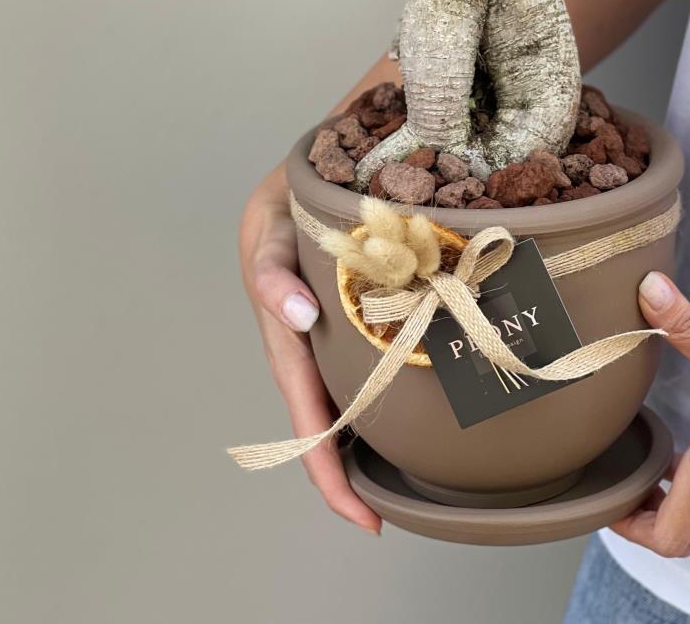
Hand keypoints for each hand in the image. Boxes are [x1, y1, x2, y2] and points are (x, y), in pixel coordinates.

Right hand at [239, 161, 380, 533]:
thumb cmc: (285, 207)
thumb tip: (296, 316)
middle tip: (382, 514)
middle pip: (328, 421)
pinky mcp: (354, 317)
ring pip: (349, 398)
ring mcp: (331, 335)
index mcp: (288, 337)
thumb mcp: (272, 230)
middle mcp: (310, 344)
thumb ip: (273, 272)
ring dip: (368, 440)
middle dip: (348, 472)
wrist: (306, 174)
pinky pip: (369, 365)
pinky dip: (385, 395)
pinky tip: (417, 411)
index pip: (307, 418)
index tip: (360, 514)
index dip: (327, 469)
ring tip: (408, 479)